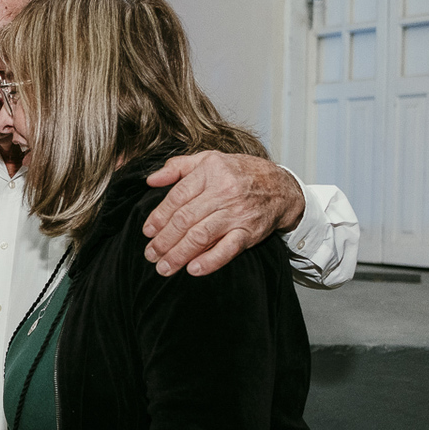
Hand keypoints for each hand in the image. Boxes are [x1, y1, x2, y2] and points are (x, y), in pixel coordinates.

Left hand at [142, 151, 304, 276]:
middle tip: (150, 255)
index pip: (177, 197)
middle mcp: (223, 191)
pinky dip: (210, 261)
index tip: (147, 232)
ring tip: (164, 267)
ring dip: (179, 254)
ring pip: (201, 236)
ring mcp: (237, 213)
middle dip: (164, 240)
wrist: (281, 187)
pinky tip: (193, 270)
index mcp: (210, 172)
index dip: (159, 217)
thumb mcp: (209, 159)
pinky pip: (227, 249)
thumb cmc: (240, 172)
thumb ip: (178, 167)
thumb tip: (151, 179)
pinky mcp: (249, 232)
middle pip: (185, 219)